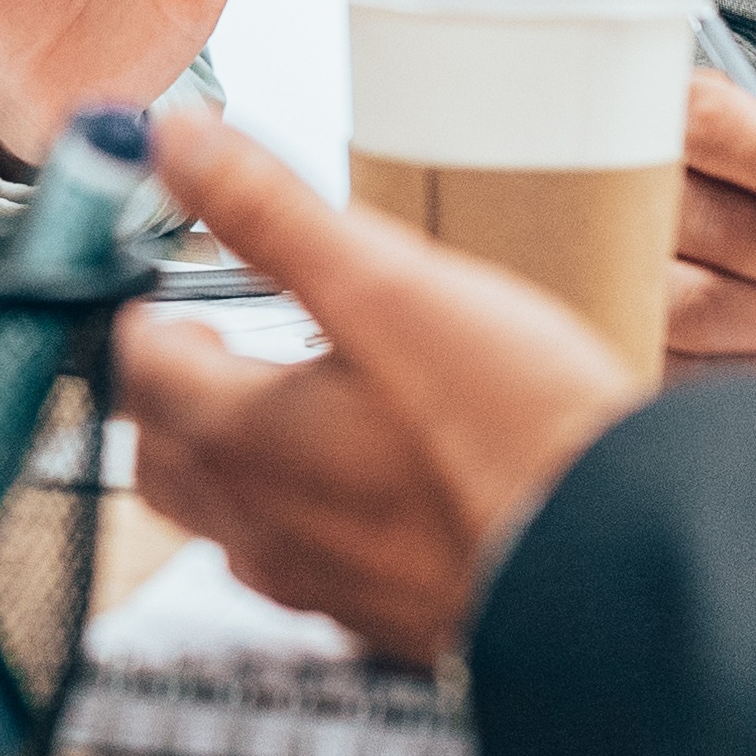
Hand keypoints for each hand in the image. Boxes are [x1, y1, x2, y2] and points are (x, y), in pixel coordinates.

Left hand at [111, 112, 642, 667]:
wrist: (626, 576)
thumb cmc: (519, 433)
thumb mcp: (394, 288)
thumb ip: (273, 213)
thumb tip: (173, 139)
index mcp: (240, 436)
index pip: (129, 360)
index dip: (137, 301)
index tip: (167, 265)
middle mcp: (259, 522)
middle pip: (157, 447)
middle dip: (169, 381)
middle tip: (220, 325)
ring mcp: (316, 583)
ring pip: (223, 513)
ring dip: (228, 449)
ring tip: (297, 390)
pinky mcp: (378, 616)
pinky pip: (297, 561)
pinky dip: (299, 506)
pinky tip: (368, 473)